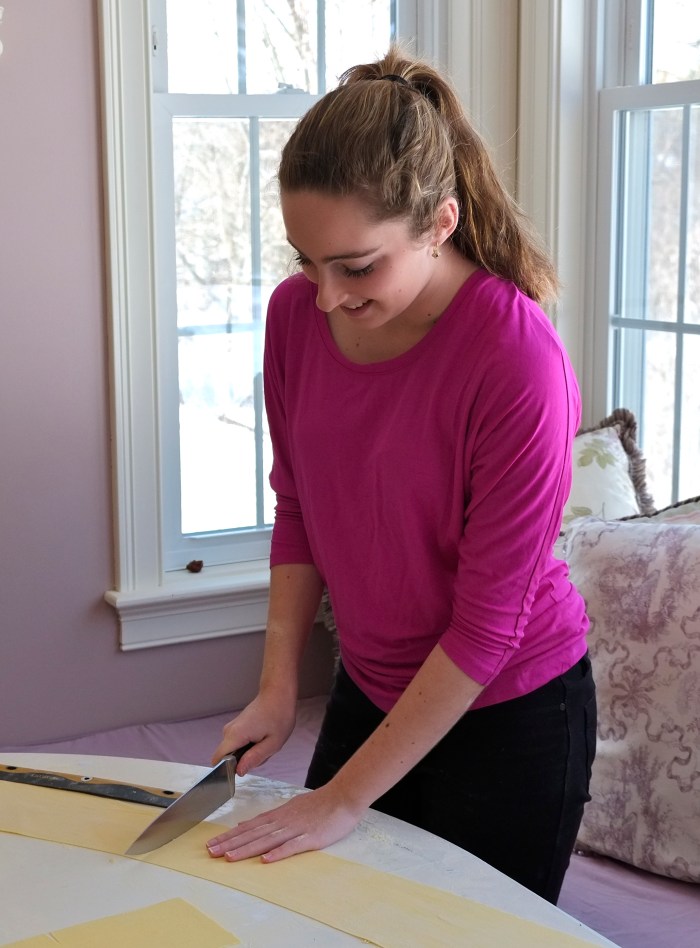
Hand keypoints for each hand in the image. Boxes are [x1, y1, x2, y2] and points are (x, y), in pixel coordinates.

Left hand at [206, 783, 364, 862]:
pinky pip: (292, 846)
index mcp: (277, 816)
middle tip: (210, 852)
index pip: (249, 827)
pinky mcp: (311, 838)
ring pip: (267, 840)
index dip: (229, 836)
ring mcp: (296, 829)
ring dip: (247, 848)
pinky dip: (279, 853)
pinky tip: (266, 860)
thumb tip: (244, 825)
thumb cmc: (318, 804)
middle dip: (231, 843)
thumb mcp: (289, 808)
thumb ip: (267, 819)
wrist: (343, 796)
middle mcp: (282, 822)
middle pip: (253, 834)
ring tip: (229, 857)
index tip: (212, 844)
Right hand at [211, 692, 296, 770]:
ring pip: (235, 752)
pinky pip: (239, 745)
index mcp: (235, 735)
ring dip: (250, 753)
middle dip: (246, 761)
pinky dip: (251, 746)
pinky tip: (262, 738)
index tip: (243, 770)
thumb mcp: (273, 743)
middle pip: (229, 758)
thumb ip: (254, 758)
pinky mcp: (236, 727)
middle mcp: (228, 731)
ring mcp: (231, 728)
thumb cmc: (279, 715)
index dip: (226, 771)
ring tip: (265, 742)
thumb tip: (239, 771)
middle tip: (264, 750)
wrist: (277, 694)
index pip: (218, 759)